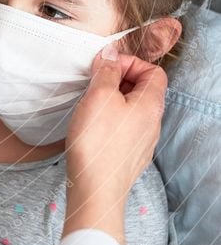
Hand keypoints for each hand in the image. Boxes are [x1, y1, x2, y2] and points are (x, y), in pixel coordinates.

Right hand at [63, 48, 167, 244]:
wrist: (96, 190)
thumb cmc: (98, 142)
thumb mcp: (99, 96)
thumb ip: (107, 71)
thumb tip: (111, 54)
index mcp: (151, 104)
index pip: (154, 71)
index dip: (130, 63)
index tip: (106, 67)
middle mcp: (153, 123)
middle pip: (144, 89)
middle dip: (119, 80)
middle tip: (95, 83)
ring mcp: (143, 141)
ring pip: (133, 109)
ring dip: (113, 100)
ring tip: (91, 105)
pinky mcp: (129, 156)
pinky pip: (125, 128)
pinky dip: (111, 120)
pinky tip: (93, 127)